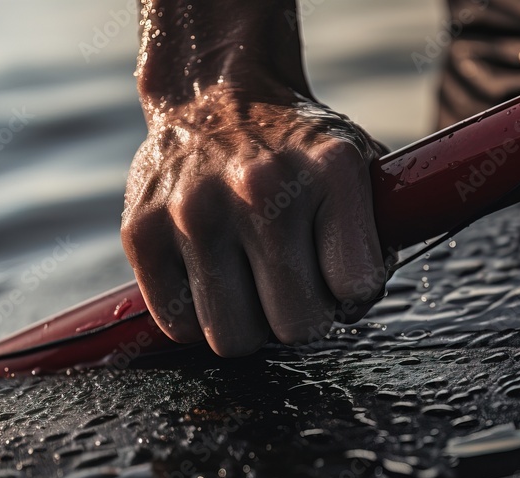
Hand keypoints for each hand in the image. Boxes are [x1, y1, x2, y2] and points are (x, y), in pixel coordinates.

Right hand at [122, 85, 387, 356]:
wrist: (213, 96)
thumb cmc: (292, 149)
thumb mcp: (355, 165)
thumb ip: (377, 232)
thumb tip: (353, 307)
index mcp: (330, 169)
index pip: (356, 286)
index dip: (350, 294)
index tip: (335, 275)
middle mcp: (262, 189)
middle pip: (296, 326)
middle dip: (299, 316)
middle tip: (289, 284)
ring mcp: (195, 211)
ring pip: (234, 339)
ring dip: (247, 323)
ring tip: (248, 282)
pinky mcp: (142, 233)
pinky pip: (180, 326)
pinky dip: (198, 316)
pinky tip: (210, 278)